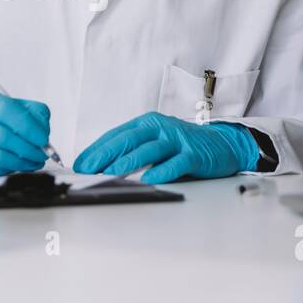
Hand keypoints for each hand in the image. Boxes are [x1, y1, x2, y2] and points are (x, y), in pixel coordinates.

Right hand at [0, 84, 50, 175]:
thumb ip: (23, 109)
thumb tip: (43, 128)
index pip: (6, 109)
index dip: (29, 126)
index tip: (43, 138)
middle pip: (2, 136)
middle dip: (28, 149)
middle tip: (42, 154)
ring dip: (21, 163)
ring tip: (33, 162)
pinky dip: (7, 169)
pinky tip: (15, 166)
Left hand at [73, 112, 258, 183]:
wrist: (222, 144)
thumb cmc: (182, 145)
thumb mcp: (154, 143)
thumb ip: (131, 150)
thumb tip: (100, 166)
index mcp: (147, 123)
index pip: (116, 135)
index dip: (96, 149)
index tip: (80, 163)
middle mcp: (160, 128)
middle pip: (129, 139)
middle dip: (106, 154)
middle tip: (88, 168)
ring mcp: (178, 140)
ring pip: (150, 150)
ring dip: (130, 161)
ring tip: (112, 172)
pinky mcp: (194, 154)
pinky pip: (176, 163)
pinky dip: (162, 170)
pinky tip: (150, 178)